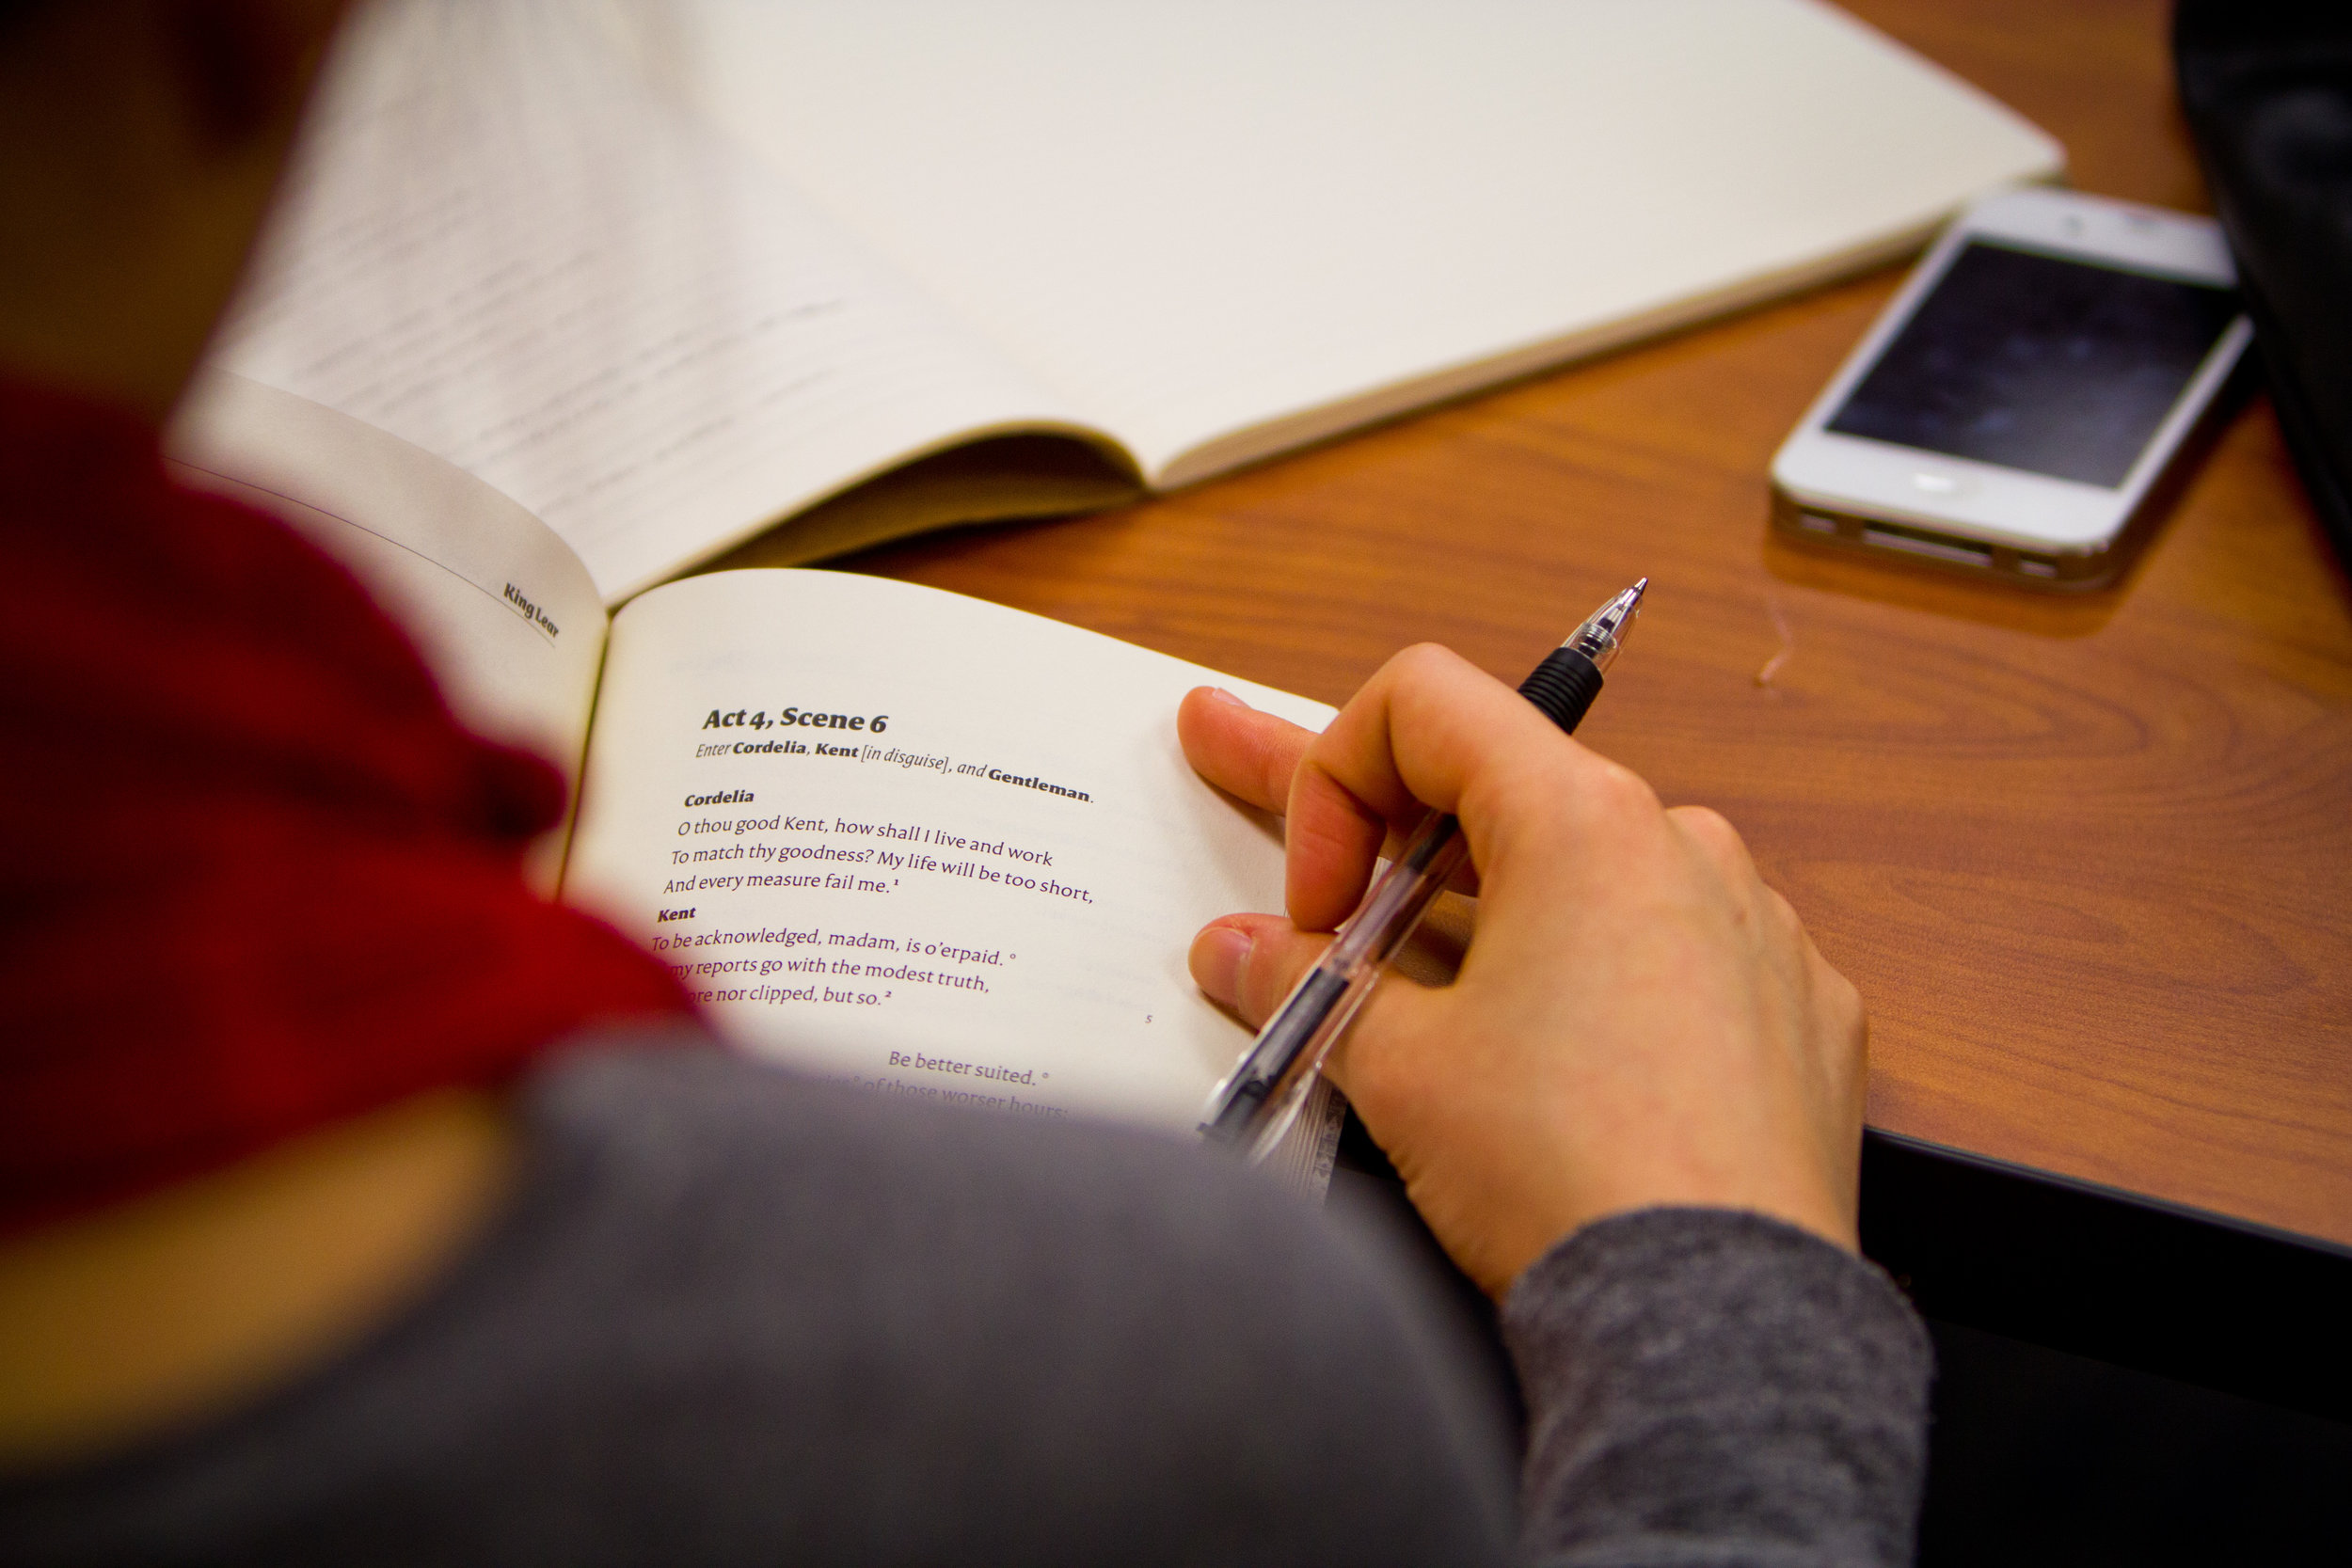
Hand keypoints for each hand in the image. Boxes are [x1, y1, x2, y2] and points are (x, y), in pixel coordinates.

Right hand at [1179, 648, 1867, 1296]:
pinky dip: (1596, 980)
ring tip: (1436, 1004)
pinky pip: (1673, 956)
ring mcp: (1757, 927)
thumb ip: (1306, 986)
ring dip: (1493, 914)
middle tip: (1253, 789)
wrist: (1717, 1318)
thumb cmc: (1574, 1178)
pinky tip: (1557, 1066)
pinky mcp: (1796, 1013)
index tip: (1315, 902)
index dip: (1331, 779)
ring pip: (1588, 876)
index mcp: (1585, 822)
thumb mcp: (1399, 1071)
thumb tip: (1246, 954)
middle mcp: (1685, 847)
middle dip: (1382, 827)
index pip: (1424, 705)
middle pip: (1499, 787)